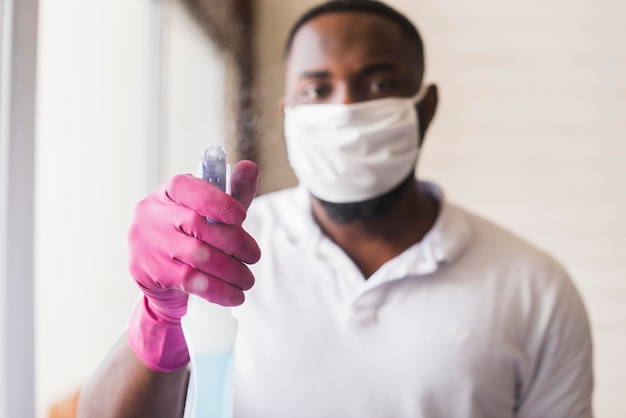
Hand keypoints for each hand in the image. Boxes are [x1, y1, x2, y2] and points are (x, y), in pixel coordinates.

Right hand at [127, 160, 259, 371]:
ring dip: (231, 271)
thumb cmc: (192, 236)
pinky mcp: (149, 272)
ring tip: (248, 279)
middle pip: (198, 225)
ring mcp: (148, 244)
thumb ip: (233, 194)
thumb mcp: (212, 213)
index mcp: (168, 193)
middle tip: (254, 256)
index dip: (218, 202)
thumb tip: (251, 167)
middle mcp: (152, 214)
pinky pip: (191, 282)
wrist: (159, 276)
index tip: (242, 216)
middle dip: (234, 242)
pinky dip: (219, 290)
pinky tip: (235, 295)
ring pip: (198, 257)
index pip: (189, 189)